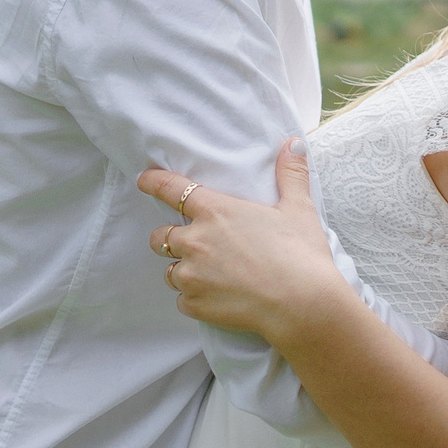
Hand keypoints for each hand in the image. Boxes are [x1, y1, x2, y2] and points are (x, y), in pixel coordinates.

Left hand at [138, 140, 353, 348]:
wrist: (302, 304)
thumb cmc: (300, 254)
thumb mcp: (298, 208)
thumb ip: (290, 174)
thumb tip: (293, 143)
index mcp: (215, 211)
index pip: (170, 189)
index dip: (153, 182)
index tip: (144, 180)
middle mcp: (195, 242)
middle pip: (160, 237)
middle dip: (169, 238)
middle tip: (192, 242)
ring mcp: (192, 276)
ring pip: (169, 271)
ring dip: (183, 270)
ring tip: (209, 274)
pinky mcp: (195, 304)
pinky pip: (183, 300)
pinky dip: (195, 298)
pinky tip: (218, 297)